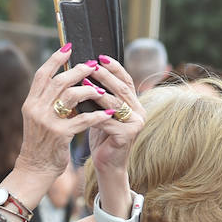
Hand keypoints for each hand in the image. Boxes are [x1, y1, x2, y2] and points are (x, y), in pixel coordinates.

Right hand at [15, 46, 119, 182]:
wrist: (35, 168)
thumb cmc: (41, 143)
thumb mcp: (38, 119)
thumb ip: (47, 101)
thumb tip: (66, 82)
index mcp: (30, 103)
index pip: (42, 74)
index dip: (55, 59)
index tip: (69, 48)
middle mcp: (36, 109)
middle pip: (59, 81)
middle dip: (79, 71)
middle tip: (93, 66)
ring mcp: (47, 121)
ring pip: (71, 96)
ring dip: (89, 90)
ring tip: (101, 91)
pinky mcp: (59, 135)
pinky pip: (82, 119)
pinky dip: (97, 115)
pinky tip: (108, 114)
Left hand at [84, 57, 145, 196]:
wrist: (107, 165)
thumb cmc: (102, 137)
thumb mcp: (101, 112)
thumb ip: (101, 95)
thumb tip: (86, 71)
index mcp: (134, 104)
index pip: (126, 80)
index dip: (114, 67)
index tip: (100, 56)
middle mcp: (139, 112)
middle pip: (122, 89)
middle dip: (105, 76)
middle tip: (91, 65)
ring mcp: (136, 124)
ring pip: (115, 103)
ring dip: (98, 92)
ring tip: (83, 82)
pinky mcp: (128, 135)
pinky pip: (108, 121)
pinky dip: (93, 113)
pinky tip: (81, 108)